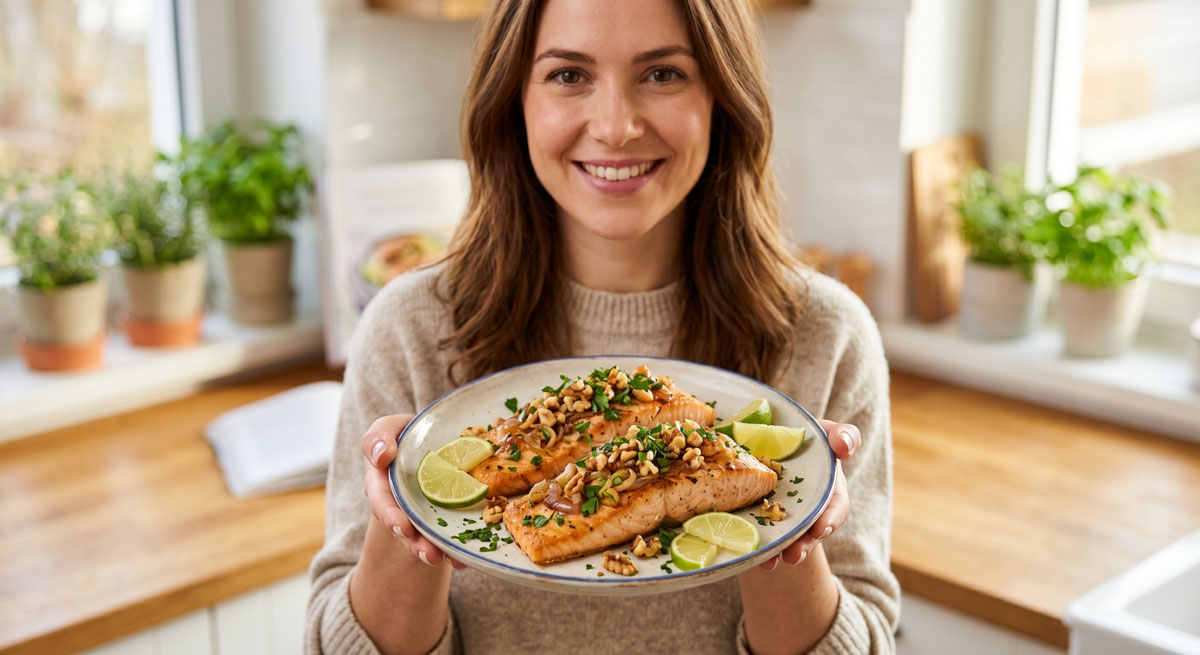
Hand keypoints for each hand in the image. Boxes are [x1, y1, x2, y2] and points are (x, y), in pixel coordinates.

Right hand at [362, 415, 466, 569]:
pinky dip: (455, 547)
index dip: (391, 517)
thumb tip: (381, 456)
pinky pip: (448, 535)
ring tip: (450, 560)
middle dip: (416, 544)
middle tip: (431, 555)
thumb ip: (378, 438)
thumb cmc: (406, 434)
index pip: (382, 502)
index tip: (403, 528)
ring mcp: (422, 513)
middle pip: (404, 528)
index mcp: (382, 484)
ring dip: (436, 550)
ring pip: (425, 536)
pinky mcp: (445, 517)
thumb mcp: (388, 428)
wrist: (434, 440)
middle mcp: (400, 504)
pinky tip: (466, 558)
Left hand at [758, 419, 859, 570]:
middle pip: (811, 532)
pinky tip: (749, 555)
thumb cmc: (806, 438)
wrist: (769, 442)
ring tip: (769, 563)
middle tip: (793, 555)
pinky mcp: (763, 519)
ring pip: (788, 539)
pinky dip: (758, 547)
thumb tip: (845, 447)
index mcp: (829, 490)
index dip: (831, 519)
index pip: (837, 507)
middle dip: (804, 545)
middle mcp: (811, 509)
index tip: (820, 529)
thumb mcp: (827, 432)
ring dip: (780, 552)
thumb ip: (843, 436)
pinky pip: (762, 535)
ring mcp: (787, 517)